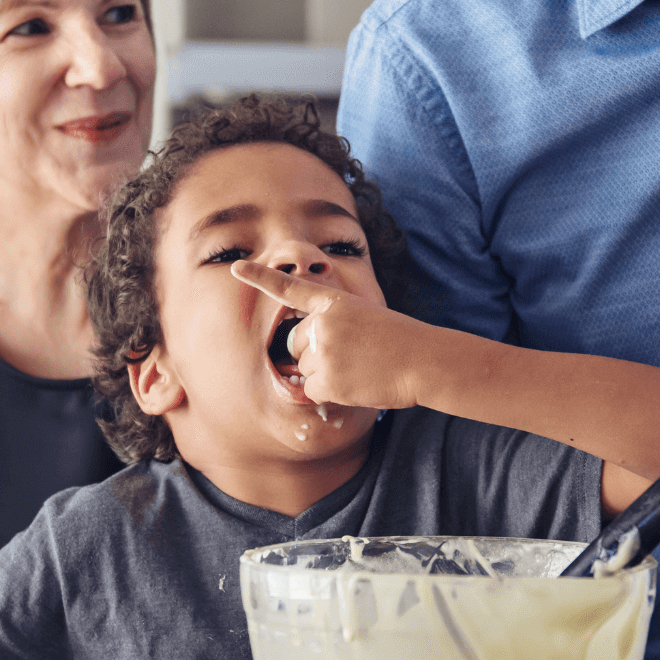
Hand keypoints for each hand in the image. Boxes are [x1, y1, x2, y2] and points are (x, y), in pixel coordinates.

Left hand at [231, 261, 426, 409]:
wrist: (423, 360)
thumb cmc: (399, 342)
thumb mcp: (365, 318)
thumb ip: (331, 327)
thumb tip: (300, 357)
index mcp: (334, 302)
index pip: (291, 287)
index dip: (260, 276)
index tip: (236, 267)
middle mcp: (322, 323)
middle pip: (296, 345)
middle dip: (315, 355)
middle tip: (353, 355)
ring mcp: (323, 350)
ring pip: (304, 369)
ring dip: (326, 375)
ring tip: (360, 368)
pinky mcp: (326, 378)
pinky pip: (311, 390)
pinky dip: (331, 393)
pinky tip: (355, 384)